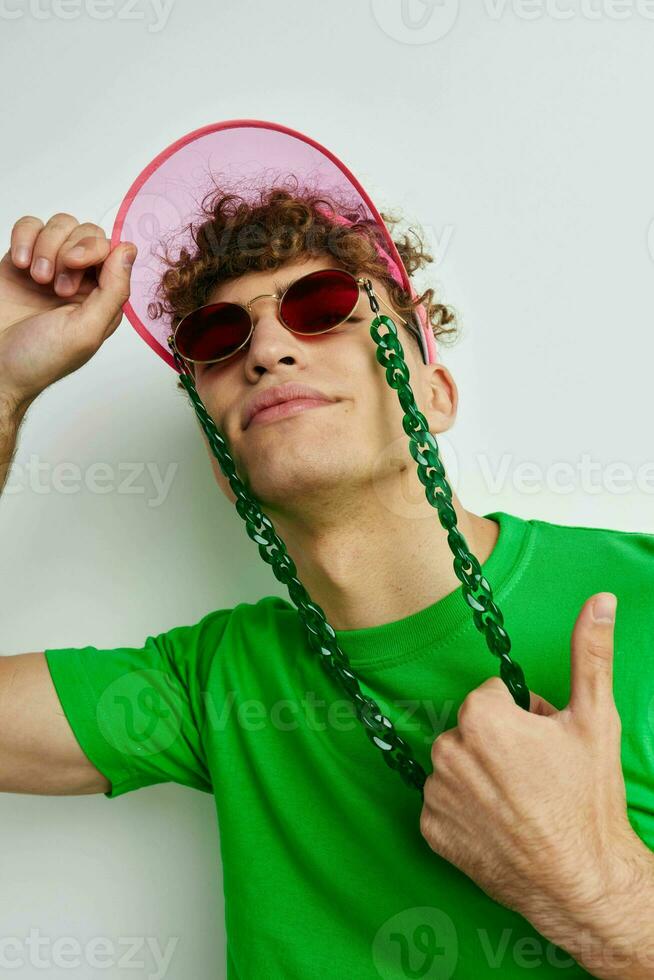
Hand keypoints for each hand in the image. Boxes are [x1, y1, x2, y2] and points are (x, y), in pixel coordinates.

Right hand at [0, 213, 136, 410]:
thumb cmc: (39, 360)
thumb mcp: (86, 331)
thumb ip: (114, 291)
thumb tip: (129, 249)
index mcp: (103, 298)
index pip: (112, 251)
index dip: (94, 248)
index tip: (74, 264)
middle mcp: (80, 280)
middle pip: (88, 233)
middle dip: (68, 251)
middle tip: (53, 285)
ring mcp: (50, 268)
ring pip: (60, 225)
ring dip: (46, 247)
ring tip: (35, 278)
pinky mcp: (21, 261)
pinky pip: (30, 226)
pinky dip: (24, 238)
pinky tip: (20, 264)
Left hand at [419, 592, 640, 939]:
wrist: (584, 883)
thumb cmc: (588, 800)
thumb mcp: (595, 720)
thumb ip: (590, 653)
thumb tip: (600, 600)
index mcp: (480, 718)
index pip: (491, 696)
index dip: (521, 717)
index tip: (543, 743)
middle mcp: (447, 752)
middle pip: (470, 729)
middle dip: (498, 742)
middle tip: (536, 774)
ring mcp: (437, 795)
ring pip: (456, 764)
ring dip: (479, 774)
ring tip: (520, 802)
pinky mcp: (432, 832)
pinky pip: (443, 803)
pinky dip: (465, 809)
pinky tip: (498, 824)